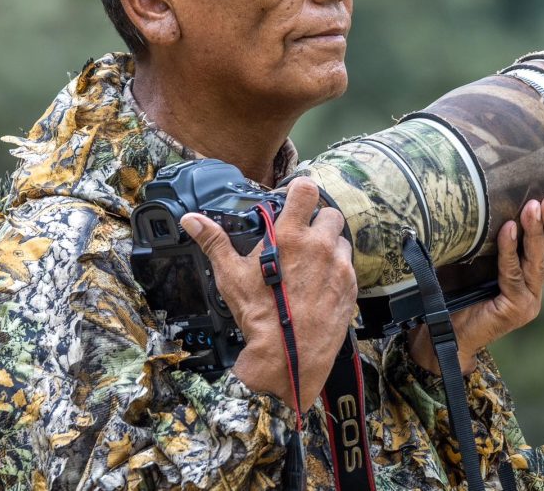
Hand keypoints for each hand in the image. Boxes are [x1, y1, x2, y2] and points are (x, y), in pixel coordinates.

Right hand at [180, 177, 356, 411]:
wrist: (288, 356)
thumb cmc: (259, 316)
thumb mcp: (231, 276)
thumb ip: (214, 242)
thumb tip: (192, 220)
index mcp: (291, 236)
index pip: (307, 190)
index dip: (302, 189)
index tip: (296, 195)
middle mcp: (320, 246)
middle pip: (330, 213)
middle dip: (318, 220)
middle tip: (304, 236)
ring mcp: (339, 266)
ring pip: (341, 240)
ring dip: (330, 245)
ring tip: (312, 262)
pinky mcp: (351, 286)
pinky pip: (349, 266)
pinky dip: (337, 269)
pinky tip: (321, 283)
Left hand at [408, 196, 543, 373]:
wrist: (441, 335)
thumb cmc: (454, 293)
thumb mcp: (476, 260)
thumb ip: (489, 238)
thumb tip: (487, 197)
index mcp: (532, 276)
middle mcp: (535, 289)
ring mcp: (528, 300)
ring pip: (538, 260)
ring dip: (537, 231)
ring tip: (534, 206)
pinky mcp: (514, 308)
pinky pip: (512, 272)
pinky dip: (509, 249)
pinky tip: (508, 228)